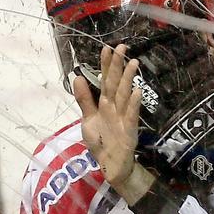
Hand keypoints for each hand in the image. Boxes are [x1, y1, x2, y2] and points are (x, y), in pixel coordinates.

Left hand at [74, 44, 150, 202]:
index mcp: (105, 105)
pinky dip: (134, 104)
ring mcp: (124, 118)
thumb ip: (84, 100)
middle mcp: (116, 108)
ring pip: (125, 96)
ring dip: (129, 79)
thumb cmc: (101, 143)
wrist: (111, 166)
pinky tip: (137, 92)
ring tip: (133, 63)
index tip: (107, 48)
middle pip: (116, 84)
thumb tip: (76, 77)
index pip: (105, 81)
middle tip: (122, 47)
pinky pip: (132, 115)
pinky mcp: (129, 131)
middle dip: (118, 66)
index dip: (105, 65)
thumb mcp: (87, 120)